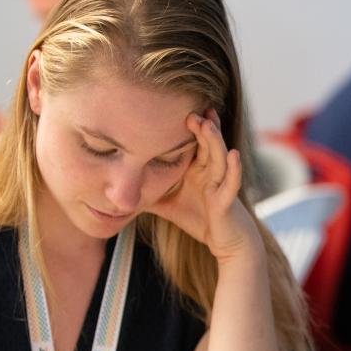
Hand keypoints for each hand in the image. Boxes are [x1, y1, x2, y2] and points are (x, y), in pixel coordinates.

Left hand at [149, 110, 260, 262]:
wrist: (226, 243)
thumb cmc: (200, 220)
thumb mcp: (167, 203)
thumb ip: (148, 191)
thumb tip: (116, 188)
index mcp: (198, 170)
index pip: (194, 142)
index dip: (188, 126)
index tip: (175, 108)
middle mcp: (212, 172)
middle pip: (208, 144)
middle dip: (202, 126)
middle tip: (191, 109)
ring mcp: (221, 185)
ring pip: (220, 158)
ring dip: (215, 140)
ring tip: (208, 123)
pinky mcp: (227, 201)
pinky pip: (232, 183)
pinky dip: (235, 169)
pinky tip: (234, 154)